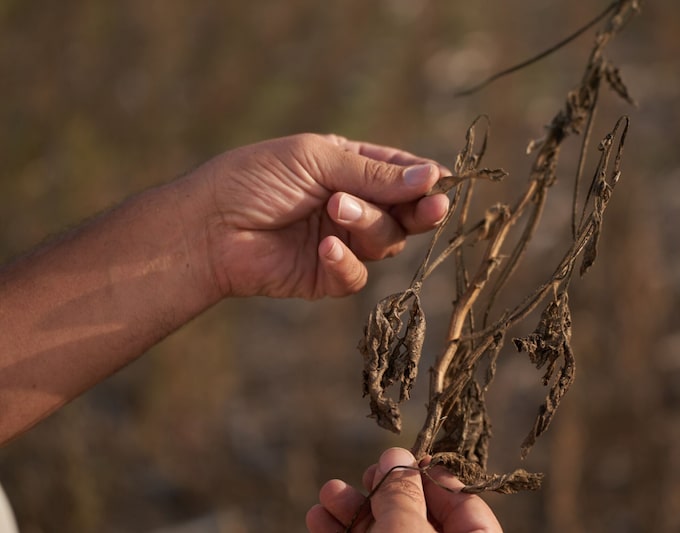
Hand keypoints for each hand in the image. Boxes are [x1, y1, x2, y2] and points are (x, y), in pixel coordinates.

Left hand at [195, 134, 449, 298]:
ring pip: (385, 242)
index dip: (424, 180)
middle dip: (419, 209)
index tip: (441, 182)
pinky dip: (345, 261)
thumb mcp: (317, 160)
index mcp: (349, 168)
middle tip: (431, 207)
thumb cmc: (255, 179)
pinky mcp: (327, 275)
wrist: (208, 227)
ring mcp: (342, 241)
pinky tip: (324, 248)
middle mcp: (351, 205)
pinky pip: (356, 275)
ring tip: (336, 208)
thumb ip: (374, 174)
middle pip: (405, 213)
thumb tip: (432, 178)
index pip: (401, 174)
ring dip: (368, 224)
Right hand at [306, 447, 502, 531]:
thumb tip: (396, 456)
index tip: (398, 457)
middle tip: (363, 474)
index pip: (463, 501)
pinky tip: (320, 520)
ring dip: (353, 512)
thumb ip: (402, 495)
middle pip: (417, 516)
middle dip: (381, 492)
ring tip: (327, 495)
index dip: (427, 475)